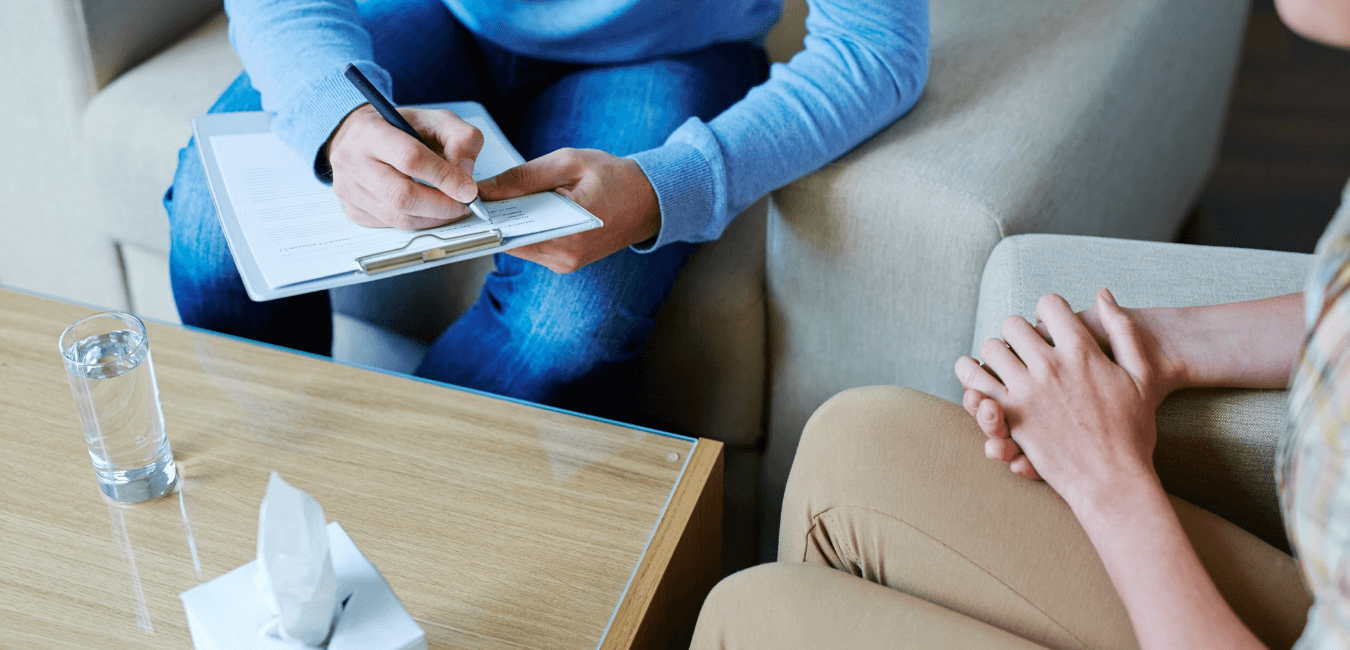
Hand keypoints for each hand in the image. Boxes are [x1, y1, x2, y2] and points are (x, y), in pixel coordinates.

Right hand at [327, 104, 484, 229]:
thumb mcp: (435, 119)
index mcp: (371, 131)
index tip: (469, 189)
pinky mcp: (353, 210)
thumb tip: (466, 173)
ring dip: (434, 218)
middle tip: (464, 205)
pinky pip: (392, 226)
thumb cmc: (399, 127)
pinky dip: (419, 222)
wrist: (358, 137)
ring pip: (399, 217)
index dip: (445, 177)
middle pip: (402, 196)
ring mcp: (349, 189)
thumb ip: (460, 138)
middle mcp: (353, 161)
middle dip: (442, 205)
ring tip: (452, 208)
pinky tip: (430, 211)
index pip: (410, 159)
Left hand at [478, 148, 660, 272]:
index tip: (470, 199)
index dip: (486, 218)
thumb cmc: (614, 177)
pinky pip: (534, 246)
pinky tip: (527, 209)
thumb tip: (485, 189)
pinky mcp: (566, 262)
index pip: (508, 235)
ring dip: (511, 223)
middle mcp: (564, 257)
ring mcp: (565, 263)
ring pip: (520, 245)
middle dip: (497, 219)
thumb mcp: (568, 163)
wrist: (651, 199)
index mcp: (567, 234)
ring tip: (508, 197)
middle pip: (510, 242)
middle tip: (485, 193)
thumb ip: (524, 177)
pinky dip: (526, 228)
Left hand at [956, 290, 1160, 508]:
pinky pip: (975, 382)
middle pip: (1014, 324)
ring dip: (994, 351)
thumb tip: (1103, 293)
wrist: (1115, 481)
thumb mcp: (1143, 376)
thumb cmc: (1134, 431)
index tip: (1049, 322)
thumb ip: (1124, 331)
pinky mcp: (1009, 416)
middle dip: (1018, 331)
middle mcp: (1050, 366)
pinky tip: (974, 375)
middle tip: (1024, 345)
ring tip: (1002, 360)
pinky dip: (970, 374)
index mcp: (1082, 352)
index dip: (1048, 310)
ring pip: (991, 348)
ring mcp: (1026, 391)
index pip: (1050, 305)